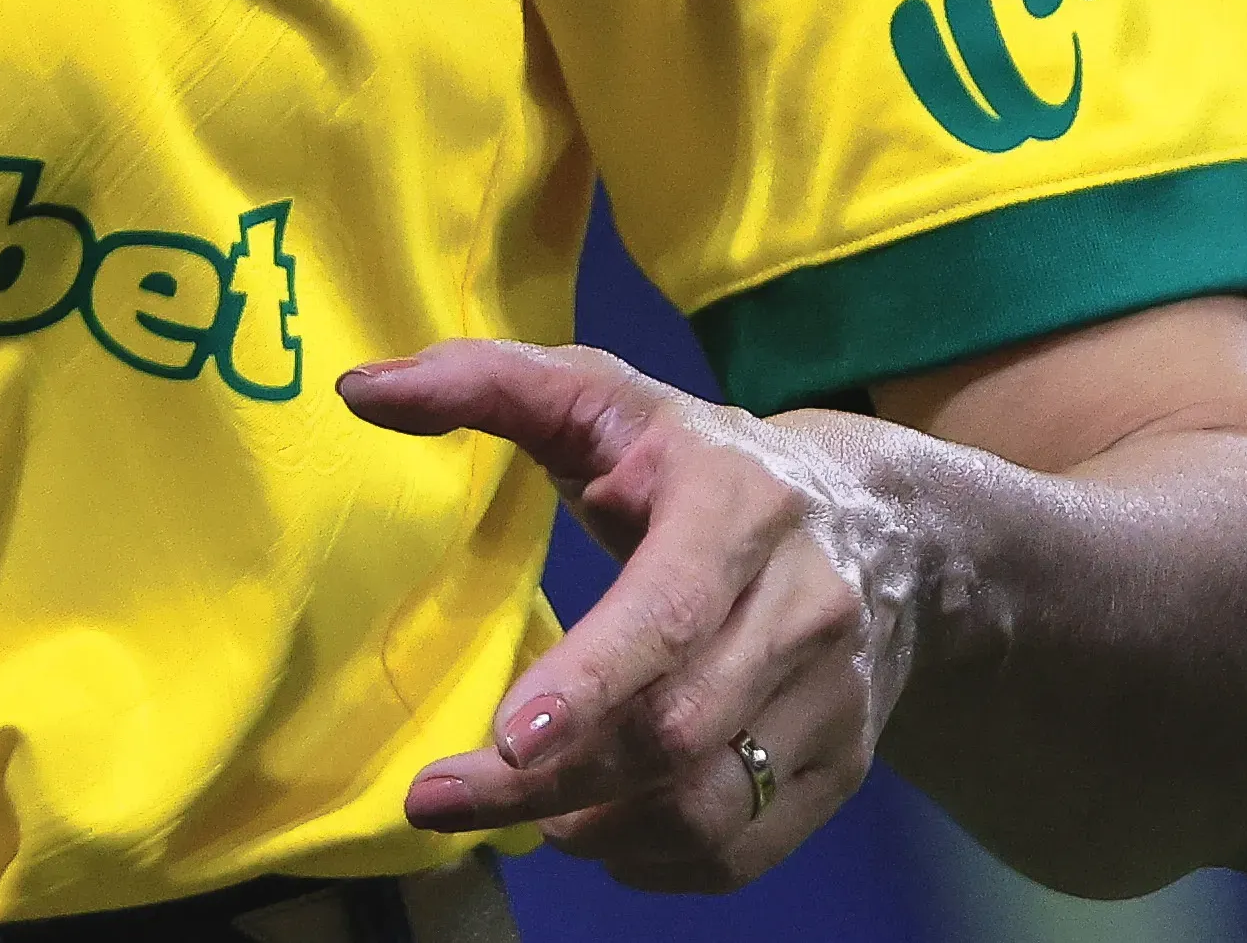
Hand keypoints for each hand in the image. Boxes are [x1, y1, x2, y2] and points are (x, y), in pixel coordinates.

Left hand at [340, 339, 933, 892]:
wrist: (884, 523)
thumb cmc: (698, 459)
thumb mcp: (605, 398)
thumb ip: (484, 382)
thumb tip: (361, 391)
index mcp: (738, 505)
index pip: (667, 612)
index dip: (589, 685)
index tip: (504, 740)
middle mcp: (804, 604)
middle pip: (673, 730)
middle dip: (546, 782)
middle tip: (437, 798)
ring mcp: (835, 696)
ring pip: (709, 807)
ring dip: (597, 828)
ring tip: (523, 813)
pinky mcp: (845, 764)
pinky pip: (744, 851)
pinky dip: (657, 864)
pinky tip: (596, 829)